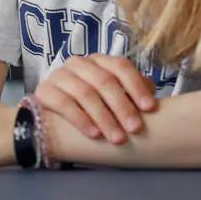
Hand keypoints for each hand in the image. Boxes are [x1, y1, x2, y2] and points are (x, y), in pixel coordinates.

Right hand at [34, 54, 156, 143]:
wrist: (53, 117)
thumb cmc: (92, 106)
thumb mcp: (113, 99)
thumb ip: (132, 95)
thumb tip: (155, 102)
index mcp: (99, 61)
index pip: (120, 66)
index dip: (136, 86)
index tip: (150, 108)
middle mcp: (79, 63)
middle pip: (104, 81)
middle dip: (122, 106)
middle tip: (136, 129)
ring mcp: (59, 75)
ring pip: (85, 93)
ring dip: (104, 117)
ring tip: (117, 138)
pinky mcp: (44, 91)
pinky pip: (64, 104)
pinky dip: (81, 119)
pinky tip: (94, 134)